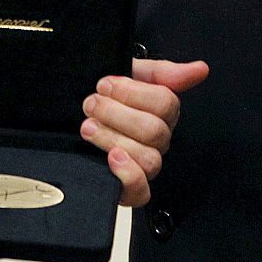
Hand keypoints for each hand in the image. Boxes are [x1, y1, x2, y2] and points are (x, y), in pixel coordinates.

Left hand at [80, 58, 209, 206]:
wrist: (61, 118)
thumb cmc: (99, 96)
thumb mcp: (127, 73)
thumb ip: (162, 71)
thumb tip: (201, 68)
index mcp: (160, 113)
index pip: (165, 103)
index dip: (133, 92)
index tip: (105, 84)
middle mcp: (157, 141)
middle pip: (155, 131)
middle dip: (116, 113)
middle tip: (91, 104)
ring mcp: (144, 165)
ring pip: (149, 159)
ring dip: (113, 139)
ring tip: (88, 127)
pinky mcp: (128, 189)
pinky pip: (142, 192)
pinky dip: (128, 175)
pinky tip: (110, 158)